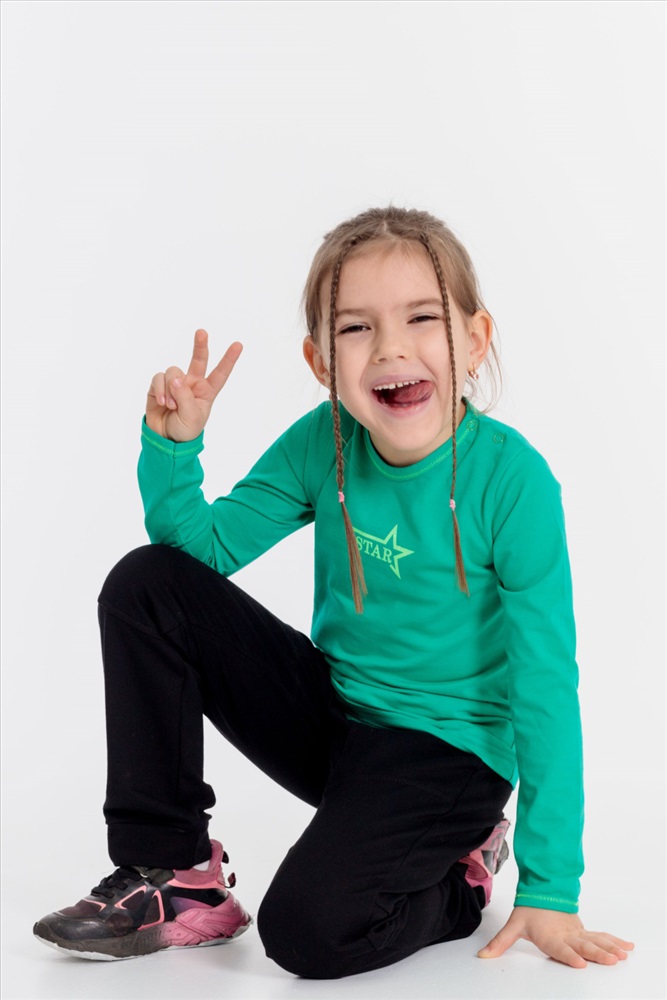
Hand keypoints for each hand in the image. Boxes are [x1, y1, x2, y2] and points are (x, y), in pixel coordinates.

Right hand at [146, 330, 242, 441]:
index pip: (220, 373)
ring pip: (173, 371)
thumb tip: (174, 377)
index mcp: (206, 391)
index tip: (238, 345)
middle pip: (198, 360)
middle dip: (200, 346)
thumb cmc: (185, 428)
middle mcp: (192, 383)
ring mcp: (175, 383)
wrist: (165, 438)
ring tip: (171, 406)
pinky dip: (159, 389)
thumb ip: (184, 396)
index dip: (229, 359)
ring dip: (170, 389)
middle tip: (202, 332)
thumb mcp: (191, 416)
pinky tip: (162, 402)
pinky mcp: (158, 385)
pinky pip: (158, 378)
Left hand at [478, 906, 633, 967]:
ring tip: (623, 955)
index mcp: (549, 936)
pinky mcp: (583, 931)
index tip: (580, 963)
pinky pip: (601, 936)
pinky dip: (615, 941)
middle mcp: (566, 935)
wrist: (542, 889)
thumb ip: (500, 943)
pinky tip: (627, 947)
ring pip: (596, 940)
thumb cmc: (529, 909)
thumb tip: (482, 956)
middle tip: (612, 960)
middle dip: (598, 953)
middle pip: (584, 945)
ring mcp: (577, 932)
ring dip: (610, 947)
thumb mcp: (513, 925)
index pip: (560, 948)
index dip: (570, 955)